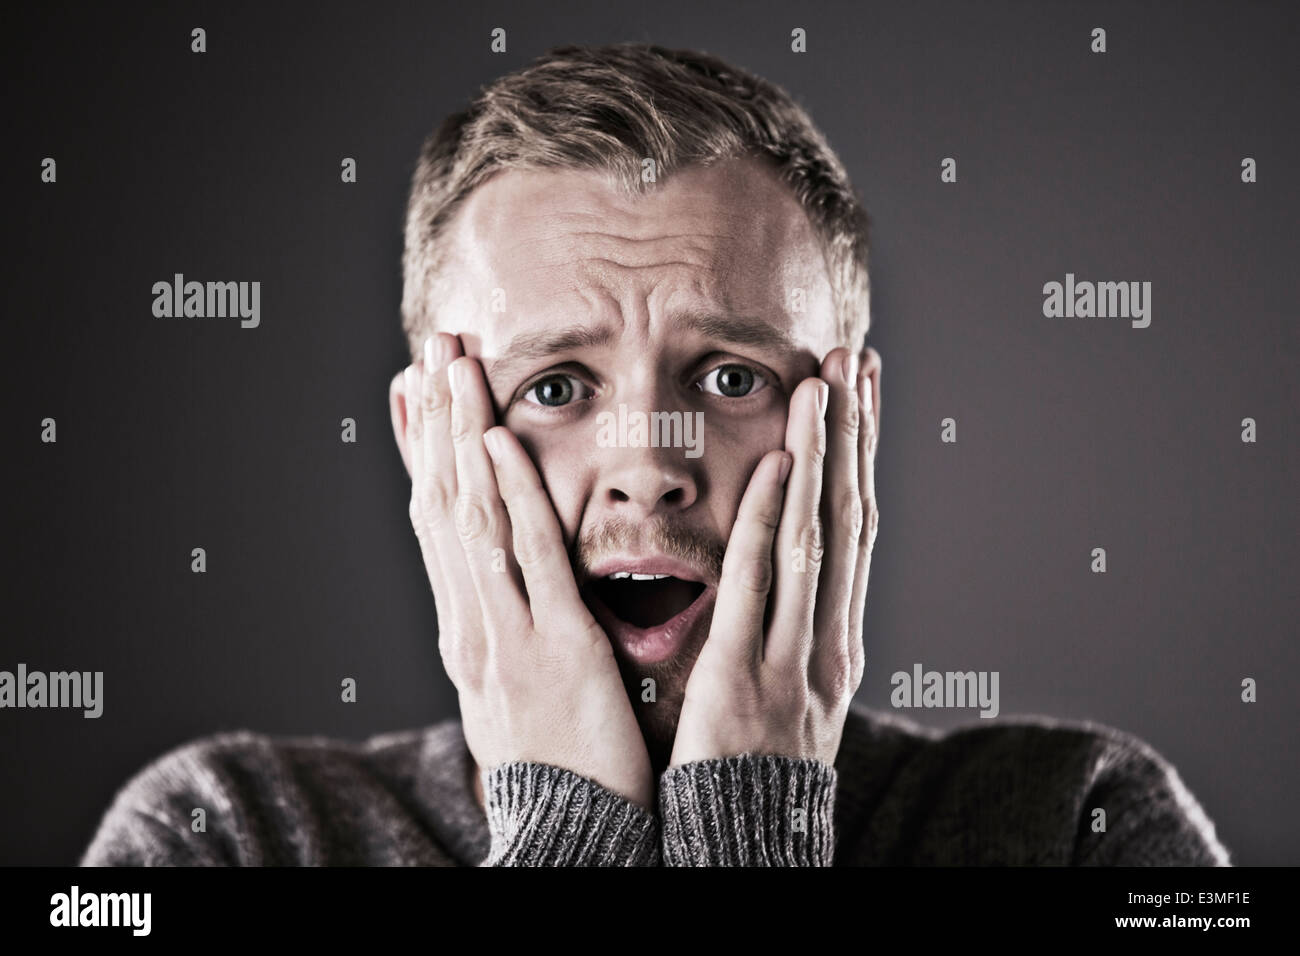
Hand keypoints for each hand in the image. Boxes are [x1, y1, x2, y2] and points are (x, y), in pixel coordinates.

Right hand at [395, 332, 654, 809]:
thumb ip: (508, 630)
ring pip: (475, 514)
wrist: (571, 831)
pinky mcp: (555, 644)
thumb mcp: (514, 689)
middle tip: (430, 345)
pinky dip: (511, 494)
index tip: (413, 390)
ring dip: (462, 432)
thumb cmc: (557, 763)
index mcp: (467, 628)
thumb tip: (496, 592)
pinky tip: (500, 438)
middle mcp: (472, 621)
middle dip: (436, 421)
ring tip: (453, 362)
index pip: (436, 522)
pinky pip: (530, 557)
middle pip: (445, 502)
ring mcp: (507, 630)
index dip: (423, 452)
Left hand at [669, 345, 879, 767]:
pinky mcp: (747, 676)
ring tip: (824, 381)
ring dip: (824, 455)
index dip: (860, 458)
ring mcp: (795, 656)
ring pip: (816, 537)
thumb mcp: (791, 694)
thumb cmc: (758, 770)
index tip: (860, 393)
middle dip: (854, 436)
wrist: (746, 848)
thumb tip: (790, 583)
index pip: (854, 530)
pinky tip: (781, 464)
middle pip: (848, 518)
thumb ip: (791, 634)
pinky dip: (775, 521)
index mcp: (837, 641)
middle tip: (856, 359)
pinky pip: (764, 586)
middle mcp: (830, 639)